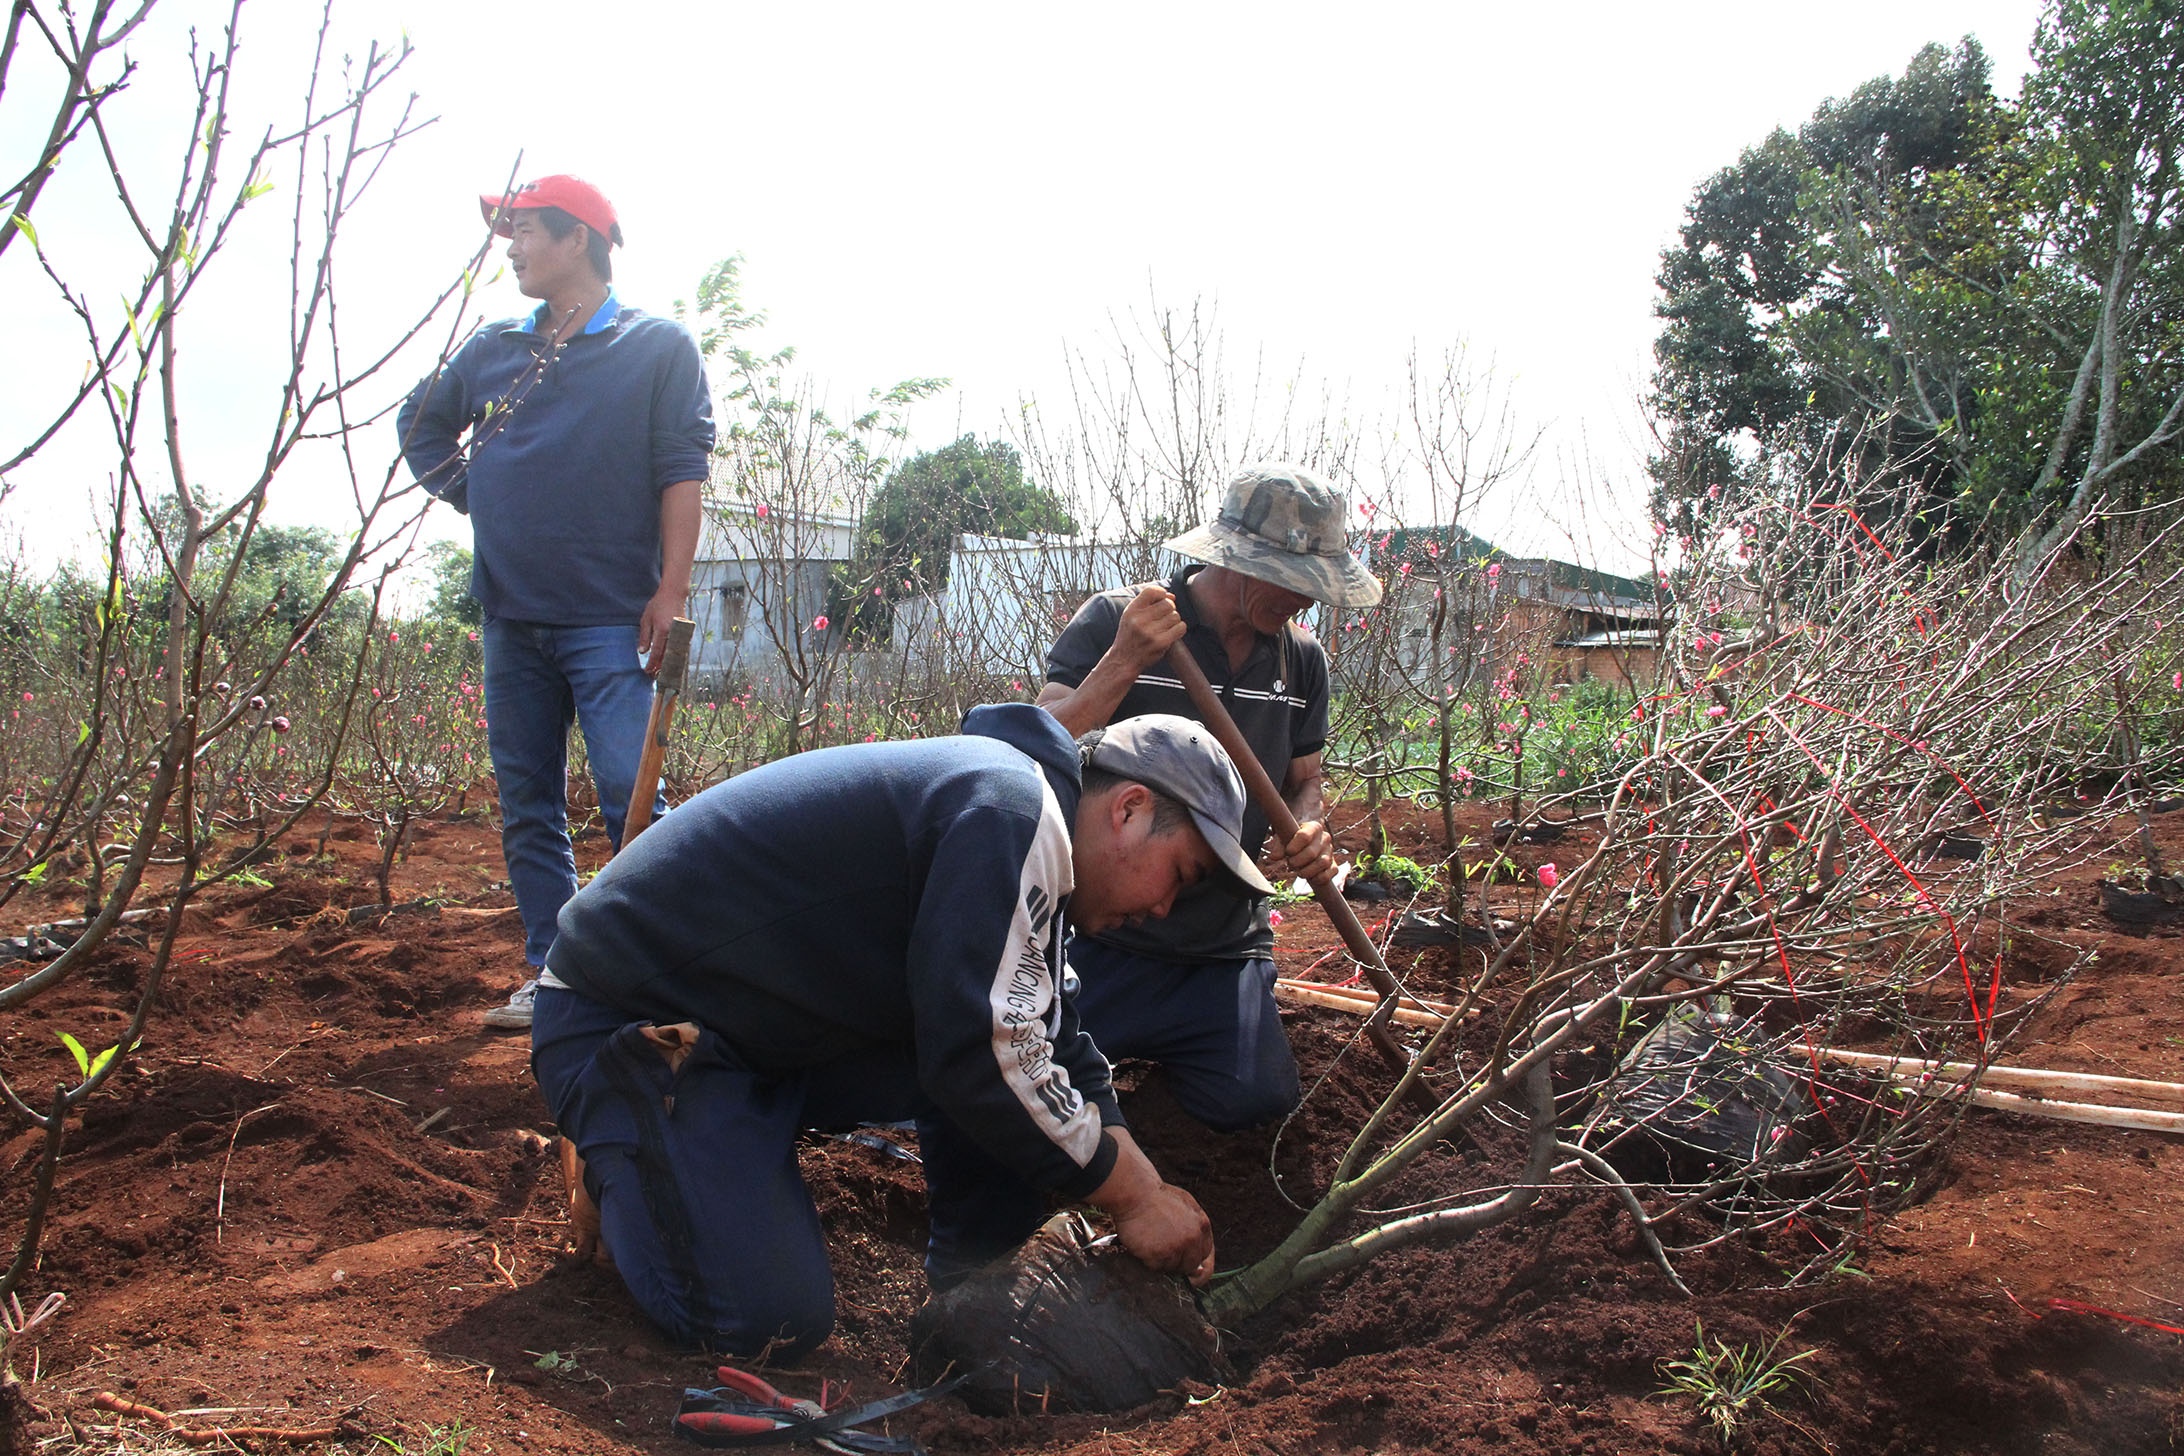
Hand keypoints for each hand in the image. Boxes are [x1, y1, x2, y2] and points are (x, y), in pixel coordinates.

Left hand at [638, 588, 683, 675]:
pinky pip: (681, 649)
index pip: (657, 652)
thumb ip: (645, 637)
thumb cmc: (657, 606)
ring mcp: (681, 634)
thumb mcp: (646, 619)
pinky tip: (670, 662)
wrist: (673, 595)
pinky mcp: (686, 633)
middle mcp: (674, 634)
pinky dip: (675, 656)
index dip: (652, 663)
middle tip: (654, 675)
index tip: (647, 671)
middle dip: (661, 667)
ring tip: (661, 671)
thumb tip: (643, 652)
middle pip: (668, 656)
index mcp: (662, 630)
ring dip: (669, 664)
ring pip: (676, 654)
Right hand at [1088, 1126, 1214, 1284]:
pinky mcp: (1160, 1254)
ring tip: (1150, 1241)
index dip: (1196, 1260)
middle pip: (1191, 1265)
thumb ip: (1195, 1228)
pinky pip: (1155, 1267)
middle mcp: (1193, 1238)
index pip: (1206, 1253)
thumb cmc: (1156, 1197)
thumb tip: (1199, 1262)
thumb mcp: (1185, 1205)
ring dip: (1161, 1260)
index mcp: (1202, 1225)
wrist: (1135, 1192)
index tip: (1187, 1266)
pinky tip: (1143, 1243)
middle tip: (1162, 1252)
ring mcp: (1177, 1247)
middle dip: (1178, 1263)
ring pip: (1172, 1268)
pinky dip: (1148, 1260)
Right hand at [1112, 584, 1187, 673]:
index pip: (1152, 591)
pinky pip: (1180, 628)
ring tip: (1165, 627)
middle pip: (1168, 604)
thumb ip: (1148, 603)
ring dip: (1174, 621)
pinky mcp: (1161, 643)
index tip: (1162, 600)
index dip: (1162, 593)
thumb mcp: (1131, 615)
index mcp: (1131, 610)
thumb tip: (1172, 596)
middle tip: (1164, 617)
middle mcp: (1140, 620)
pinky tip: (1171, 633)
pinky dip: (1179, 629)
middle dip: (1170, 609)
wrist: (1123, 660)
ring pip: (1175, 616)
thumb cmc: (1130, 636)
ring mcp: (1150, 632)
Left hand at [1266, 819, 1334, 885]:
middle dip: (1297, 862)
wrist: (1308, 834)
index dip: (1294, 847)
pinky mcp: (1333, 864)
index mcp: (1313, 827)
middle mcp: (1325, 838)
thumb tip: (1274, 857)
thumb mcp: (1284, 835)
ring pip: (1323, 863)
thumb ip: (1278, 845)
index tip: (1287, 852)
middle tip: (1290, 863)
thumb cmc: (1294, 834)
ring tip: (1299, 871)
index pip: (1304, 836)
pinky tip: (1311, 878)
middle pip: (1311, 853)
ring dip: (1307, 871)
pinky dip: (1320, 878)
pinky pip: (1331, 872)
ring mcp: (1330, 851)